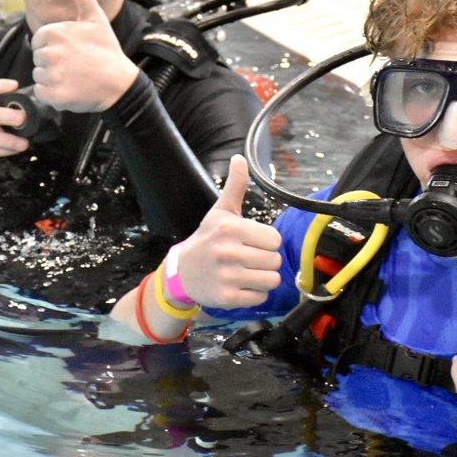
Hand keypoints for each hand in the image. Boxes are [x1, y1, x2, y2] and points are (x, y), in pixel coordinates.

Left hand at [29, 0, 138, 111]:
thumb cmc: (107, 50)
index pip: (38, 40)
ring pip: (39, 76)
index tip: (72, 51)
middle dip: (53, 62)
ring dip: (52, 79)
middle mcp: (50, 52)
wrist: (120, 83)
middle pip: (38, 58)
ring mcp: (52, 75)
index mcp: (54, 32)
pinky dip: (53, 95)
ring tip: (74, 77)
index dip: (54, 46)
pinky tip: (70, 89)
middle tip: (75, 65)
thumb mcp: (95, 18)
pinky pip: (41, 93)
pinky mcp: (53, 95)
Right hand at [176, 155, 283, 308]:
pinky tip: (240, 285)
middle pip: (275, 260)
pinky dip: (255, 293)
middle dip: (265, 260)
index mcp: (230, 228)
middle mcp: (228, 252)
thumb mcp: (220, 212)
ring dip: (263, 278)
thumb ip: (236, 186)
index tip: (252, 242)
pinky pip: (261, 297)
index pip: (274, 239)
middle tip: (248, 259)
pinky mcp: (228, 298)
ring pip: (272, 280)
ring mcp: (227, 277)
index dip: (266, 242)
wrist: (182, 273)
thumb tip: (240, 158)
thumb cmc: (206, 239)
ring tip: (247, 272)